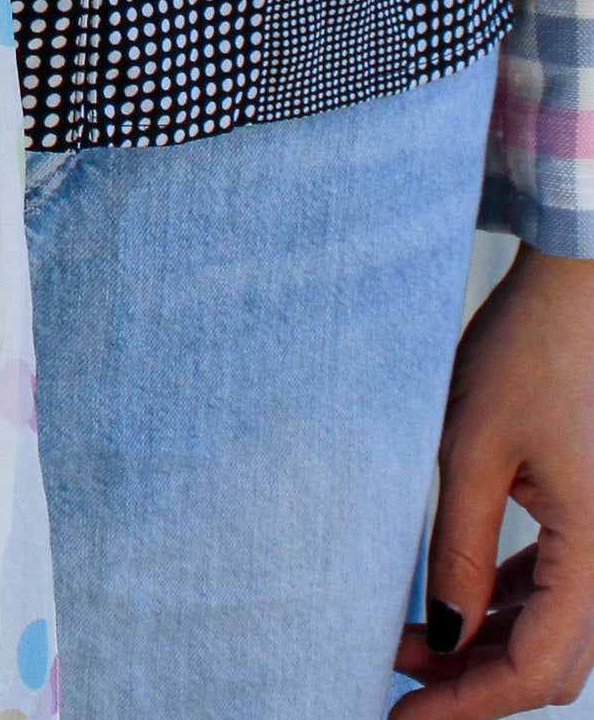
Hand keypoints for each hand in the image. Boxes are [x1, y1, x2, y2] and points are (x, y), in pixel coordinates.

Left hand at [391, 243, 593, 718]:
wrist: (573, 293)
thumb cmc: (524, 356)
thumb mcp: (469, 452)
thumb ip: (459, 547)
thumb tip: (441, 630)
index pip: (538, 666)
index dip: (468, 703)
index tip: (402, 717)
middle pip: (551, 660)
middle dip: (472, 682)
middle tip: (396, 682)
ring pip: (551, 626)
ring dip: (482, 644)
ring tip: (405, 641)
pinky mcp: (589, 513)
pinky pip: (551, 583)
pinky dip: (500, 602)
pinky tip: (450, 601)